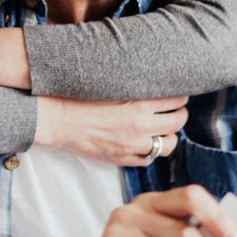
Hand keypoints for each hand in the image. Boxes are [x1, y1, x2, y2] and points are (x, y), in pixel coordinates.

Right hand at [35, 95, 188, 165]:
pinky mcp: (122, 159)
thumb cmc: (78, 96)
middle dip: (179, 113)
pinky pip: (149, 159)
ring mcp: (132, 145)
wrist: (56, 119)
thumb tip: (153, 76)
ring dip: (169, 134)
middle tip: (175, 108)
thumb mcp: (110, 82)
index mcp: (138, 103)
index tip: (177, 92)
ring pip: (169, 144)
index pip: (176, 99)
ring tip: (163, 127)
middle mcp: (140, 126)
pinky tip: (146, 142)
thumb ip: (135, 81)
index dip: (180, 94)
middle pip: (177, 121)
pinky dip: (152, 151)